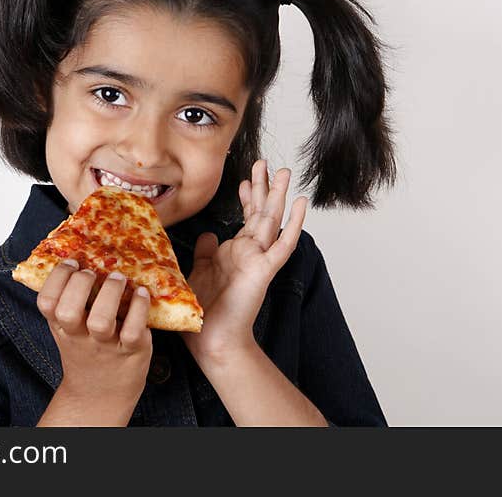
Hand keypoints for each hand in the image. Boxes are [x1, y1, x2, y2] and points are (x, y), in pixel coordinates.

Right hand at [36, 260, 152, 406]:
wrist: (101, 395)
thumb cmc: (87, 351)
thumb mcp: (69, 330)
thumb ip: (69, 301)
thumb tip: (78, 254)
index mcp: (62, 327)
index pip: (46, 302)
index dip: (56, 278)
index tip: (71, 262)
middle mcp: (79, 337)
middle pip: (68, 310)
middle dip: (79, 284)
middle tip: (92, 272)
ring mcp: (105, 345)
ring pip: (101, 320)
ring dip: (110, 293)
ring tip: (118, 278)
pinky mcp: (132, 351)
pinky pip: (134, 330)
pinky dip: (139, 308)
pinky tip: (141, 294)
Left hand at [181, 159, 307, 361]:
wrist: (212, 340)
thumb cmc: (205, 312)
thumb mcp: (200, 271)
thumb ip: (207, 252)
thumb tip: (208, 234)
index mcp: (234, 252)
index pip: (244, 218)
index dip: (245, 197)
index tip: (244, 178)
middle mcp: (249, 252)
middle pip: (259, 212)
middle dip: (262, 186)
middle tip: (263, 161)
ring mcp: (259, 259)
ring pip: (272, 221)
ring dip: (279, 195)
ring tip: (285, 171)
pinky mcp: (264, 270)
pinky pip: (282, 244)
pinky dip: (293, 223)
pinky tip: (301, 203)